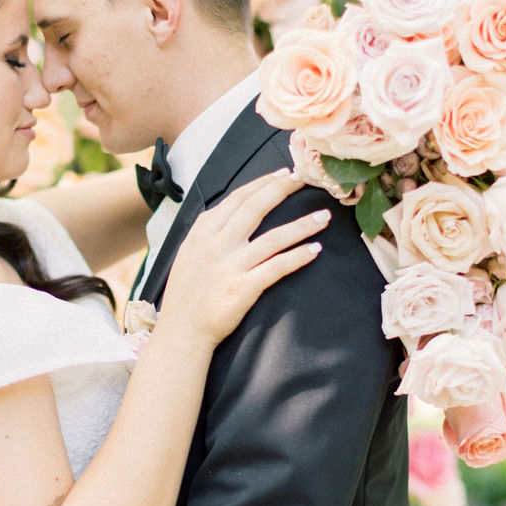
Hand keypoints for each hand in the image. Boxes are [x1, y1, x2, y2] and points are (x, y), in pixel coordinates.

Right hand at [158, 170, 327, 347]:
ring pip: (274, 237)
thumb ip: (209, 232)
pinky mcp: (243, 288)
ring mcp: (231, 266)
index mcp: (203, 232)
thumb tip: (231, 212)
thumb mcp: (188, 254)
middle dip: (284, 190)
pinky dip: (298, 257)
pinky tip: (314, 250)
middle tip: (306, 181)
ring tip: (324, 217)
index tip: (283, 174)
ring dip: (302, 225)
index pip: (237, 198)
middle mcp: (217, 245)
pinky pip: (277, 268)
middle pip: (256, 208)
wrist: (182, 331)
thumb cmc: (186, 294)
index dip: (263, 184)